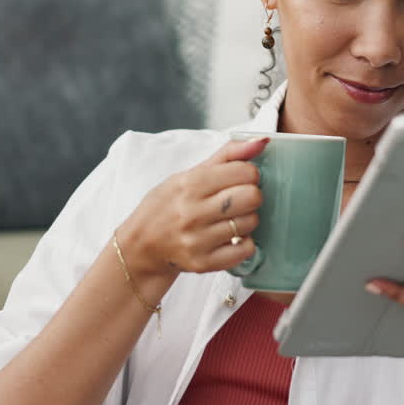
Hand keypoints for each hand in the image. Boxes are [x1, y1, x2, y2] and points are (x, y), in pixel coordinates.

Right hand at [120, 137, 268, 280]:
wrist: (141, 246)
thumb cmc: (167, 206)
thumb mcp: (188, 174)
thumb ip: (227, 155)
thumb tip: (262, 141)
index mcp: (190, 184)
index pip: (244, 171)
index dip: (249, 174)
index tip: (241, 179)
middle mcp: (192, 212)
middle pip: (252, 197)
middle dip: (252, 196)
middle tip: (239, 199)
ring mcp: (197, 240)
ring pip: (250, 223)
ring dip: (247, 220)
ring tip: (231, 219)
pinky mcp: (203, 263)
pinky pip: (244, 250)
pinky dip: (244, 243)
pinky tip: (231, 237)